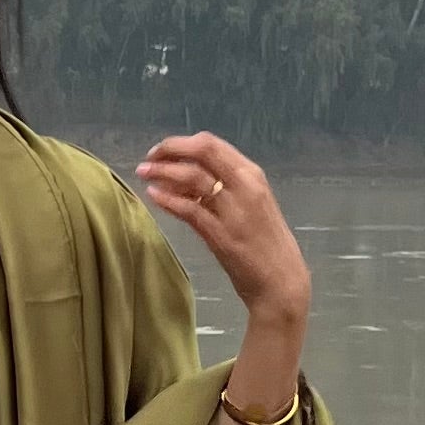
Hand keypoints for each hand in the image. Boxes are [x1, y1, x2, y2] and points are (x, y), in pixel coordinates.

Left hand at [135, 132, 310, 325]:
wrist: (281, 281)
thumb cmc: (264, 244)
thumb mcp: (250, 205)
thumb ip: (225, 188)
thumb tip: (187, 178)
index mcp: (252, 174)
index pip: (212, 144)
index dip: (182, 143)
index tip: (163, 151)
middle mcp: (245, 185)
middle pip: (202, 151)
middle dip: (170, 150)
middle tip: (149, 158)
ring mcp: (233, 210)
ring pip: (193, 177)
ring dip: (163, 173)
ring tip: (143, 174)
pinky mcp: (222, 236)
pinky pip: (190, 210)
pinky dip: (169, 200)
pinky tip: (154, 196)